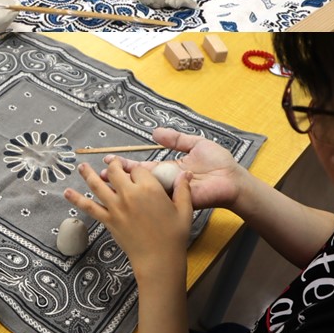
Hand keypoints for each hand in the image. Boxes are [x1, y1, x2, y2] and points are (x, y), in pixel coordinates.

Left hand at [65, 159, 192, 280]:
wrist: (159, 260)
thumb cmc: (174, 236)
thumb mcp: (184, 210)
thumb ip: (184, 189)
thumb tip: (185, 173)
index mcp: (149, 188)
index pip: (138, 170)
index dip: (138, 171)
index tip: (138, 174)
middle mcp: (129, 194)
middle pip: (115, 172)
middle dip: (113, 166)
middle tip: (110, 163)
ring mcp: (116, 207)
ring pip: (98, 185)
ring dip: (88, 174)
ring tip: (82, 166)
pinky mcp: (108, 219)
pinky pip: (89, 207)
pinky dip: (76, 199)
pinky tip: (67, 192)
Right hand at [101, 127, 246, 209]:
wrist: (234, 180)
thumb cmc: (219, 163)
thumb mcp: (195, 144)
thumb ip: (176, 139)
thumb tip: (155, 132)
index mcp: (167, 169)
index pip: (141, 167)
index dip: (124, 164)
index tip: (109, 159)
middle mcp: (165, 182)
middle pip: (136, 180)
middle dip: (117, 177)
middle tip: (99, 174)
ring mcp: (169, 193)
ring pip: (142, 191)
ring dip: (125, 189)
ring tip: (105, 184)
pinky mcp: (177, 201)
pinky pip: (158, 199)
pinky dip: (142, 199)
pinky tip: (128, 196)